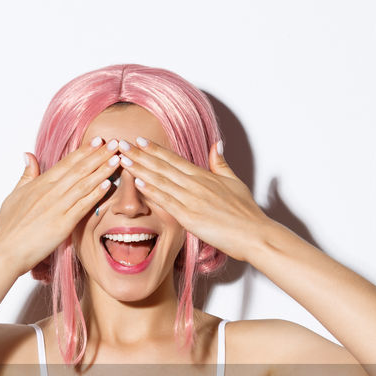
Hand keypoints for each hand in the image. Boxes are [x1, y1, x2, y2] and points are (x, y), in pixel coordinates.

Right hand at [0, 139, 120, 277]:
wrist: (3, 251)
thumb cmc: (8, 227)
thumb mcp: (15, 194)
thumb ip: (26, 175)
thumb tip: (28, 155)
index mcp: (39, 184)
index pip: (66, 163)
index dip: (84, 151)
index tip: (98, 141)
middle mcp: (49, 192)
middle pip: (78, 169)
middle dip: (98, 155)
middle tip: (115, 142)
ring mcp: (56, 207)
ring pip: (83, 184)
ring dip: (102, 171)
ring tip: (117, 159)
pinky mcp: (61, 224)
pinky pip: (82, 206)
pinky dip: (95, 194)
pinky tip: (108, 184)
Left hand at [115, 139, 273, 262]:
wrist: (255, 235)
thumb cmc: (246, 213)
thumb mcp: (234, 182)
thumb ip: (220, 164)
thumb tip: (216, 144)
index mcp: (205, 176)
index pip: (174, 160)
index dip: (155, 150)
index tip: (140, 141)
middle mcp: (196, 184)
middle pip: (163, 166)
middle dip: (140, 155)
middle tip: (121, 144)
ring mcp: (192, 200)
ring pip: (161, 180)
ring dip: (140, 169)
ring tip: (123, 158)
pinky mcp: (190, 217)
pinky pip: (167, 201)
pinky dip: (152, 191)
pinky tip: (138, 182)